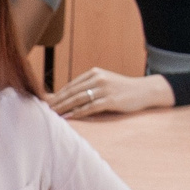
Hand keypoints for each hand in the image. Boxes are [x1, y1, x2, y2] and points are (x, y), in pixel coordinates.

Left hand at [50, 67, 172, 118]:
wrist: (145, 90)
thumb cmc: (122, 89)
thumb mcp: (104, 83)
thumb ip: (88, 87)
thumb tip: (67, 97)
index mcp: (93, 73)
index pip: (70, 85)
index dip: (57, 95)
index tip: (45, 103)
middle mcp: (97, 78)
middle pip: (71, 92)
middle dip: (56, 102)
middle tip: (44, 110)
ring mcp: (104, 89)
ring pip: (78, 99)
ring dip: (64, 107)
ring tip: (53, 115)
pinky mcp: (111, 100)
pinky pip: (90, 107)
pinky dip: (78, 112)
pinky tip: (69, 117)